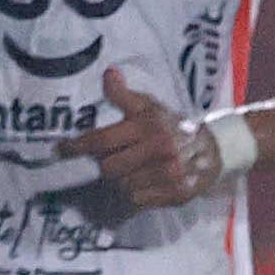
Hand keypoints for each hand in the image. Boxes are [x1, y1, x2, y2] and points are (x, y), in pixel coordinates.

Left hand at [55, 67, 221, 213]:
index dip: (77, 146)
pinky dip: (135, 192)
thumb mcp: (150, 107)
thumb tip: (108, 74)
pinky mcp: (175, 193)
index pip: (102, 140)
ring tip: (131, 169)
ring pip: (122, 185)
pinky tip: (142, 181)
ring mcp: (168, 174)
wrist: (213, 149)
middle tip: (112, 158)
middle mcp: (158, 151)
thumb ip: (125, 95)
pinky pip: (138, 199)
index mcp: (148, 127)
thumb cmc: (173, 126)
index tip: (60, 149)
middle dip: (105, 164)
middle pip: (109, 168)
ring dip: (121, 179)